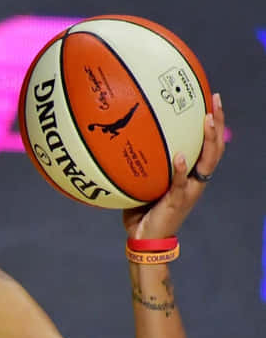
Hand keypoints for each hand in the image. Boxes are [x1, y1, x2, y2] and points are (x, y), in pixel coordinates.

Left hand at [123, 93, 225, 238]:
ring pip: (206, 161)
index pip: (206, 145)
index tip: (210, 99)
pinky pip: (181, 183)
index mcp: (190, 175)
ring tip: (207, 120)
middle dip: (217, 122)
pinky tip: (180, 156)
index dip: (212, 124)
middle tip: (214, 99)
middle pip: (214, 147)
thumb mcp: (142, 182)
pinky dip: (181, 170)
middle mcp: (195, 180)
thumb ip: (141, 164)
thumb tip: (120, 138)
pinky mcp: (177, 201)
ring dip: (208, 140)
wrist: (144, 238)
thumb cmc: (142, 210)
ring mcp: (189, 190)